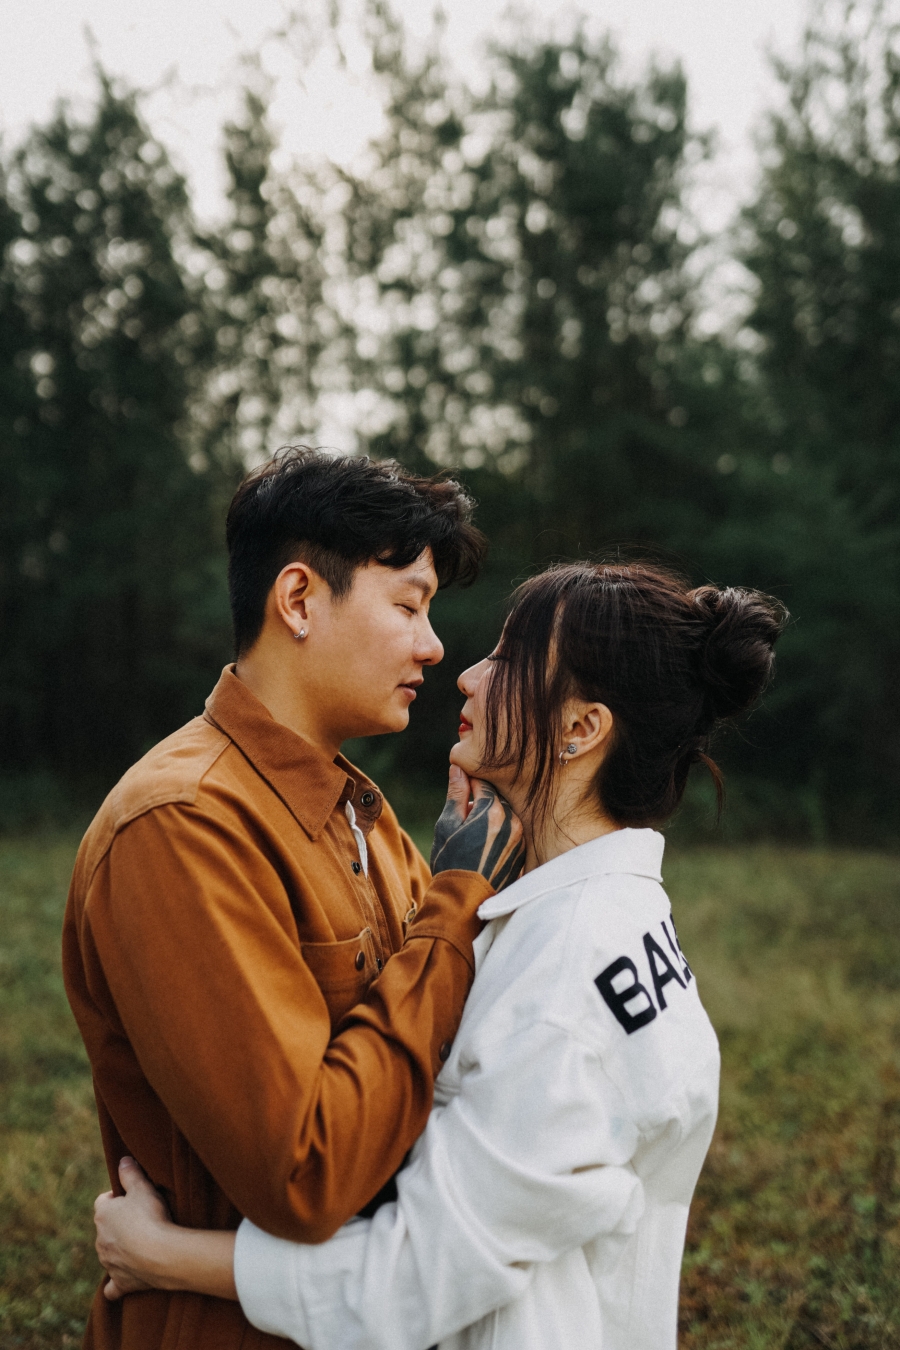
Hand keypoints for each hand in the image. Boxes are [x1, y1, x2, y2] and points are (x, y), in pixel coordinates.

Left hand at [94, 1157, 173, 1299]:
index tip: (133, 1198)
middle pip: (106, 1228)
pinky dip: (116, 1284)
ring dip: (120, 1248)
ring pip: (108, 1253)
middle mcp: (100, 1239)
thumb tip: (122, 1160)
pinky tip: (122, 1281)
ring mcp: (108, 1262)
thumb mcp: (143, 1187)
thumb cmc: (151, 1217)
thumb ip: (130, 1173)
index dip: (118, 1197)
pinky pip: (112, 1287)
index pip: (103, 1201)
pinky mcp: (119, 1282)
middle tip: (143, 1219)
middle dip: (120, 1224)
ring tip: (143, 1244)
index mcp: (102, 1214)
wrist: (161, 1254)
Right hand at [431, 765, 524, 889]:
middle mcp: (512, 821)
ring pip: (505, 815)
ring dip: (490, 816)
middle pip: (496, 798)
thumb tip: (457, 768)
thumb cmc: (450, 862)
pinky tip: (483, 845)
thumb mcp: (446, 825)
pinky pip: (512, 832)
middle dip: (479, 801)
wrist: (464, 902)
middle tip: (463, 815)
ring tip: (472, 833)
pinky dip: (499, 832)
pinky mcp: (523, 852)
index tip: (459, 788)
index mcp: (492, 811)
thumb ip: (456, 794)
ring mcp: (520, 838)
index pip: (482, 782)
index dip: (468, 783)